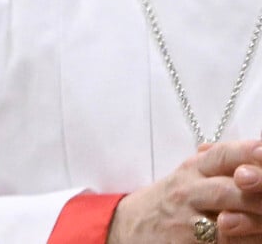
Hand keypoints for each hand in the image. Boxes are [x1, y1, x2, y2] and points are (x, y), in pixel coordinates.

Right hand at [110, 140, 261, 241]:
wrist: (128, 227)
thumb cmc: (167, 202)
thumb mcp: (186, 175)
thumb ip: (214, 162)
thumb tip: (253, 144)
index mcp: (193, 169)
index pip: (222, 156)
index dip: (246, 152)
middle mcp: (189, 191)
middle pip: (228, 187)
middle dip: (257, 188)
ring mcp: (188, 219)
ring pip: (230, 218)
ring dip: (256, 218)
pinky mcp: (189, 243)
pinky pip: (225, 243)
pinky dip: (247, 240)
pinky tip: (258, 237)